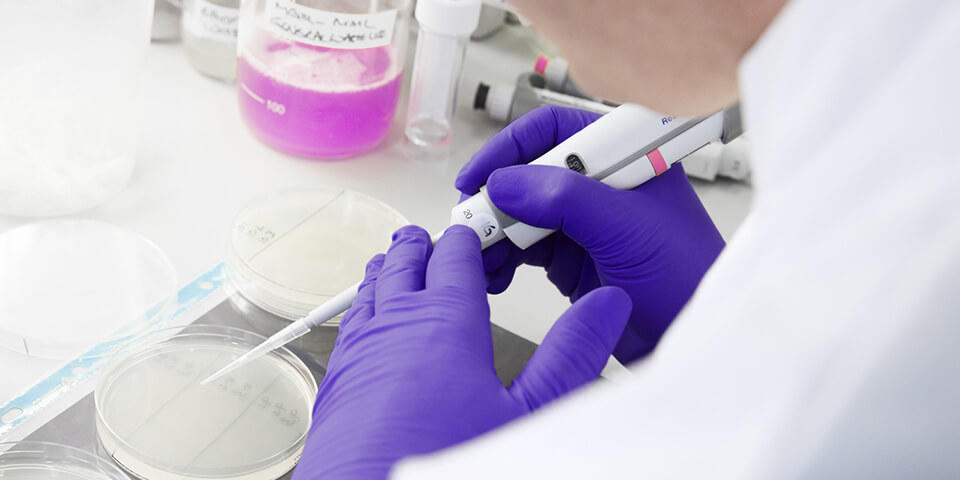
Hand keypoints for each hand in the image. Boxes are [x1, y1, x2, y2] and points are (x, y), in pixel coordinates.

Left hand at [292, 225, 630, 479]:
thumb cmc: (445, 464)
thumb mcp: (531, 413)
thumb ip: (572, 354)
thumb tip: (607, 306)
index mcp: (446, 320)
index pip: (456, 257)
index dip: (467, 236)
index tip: (476, 225)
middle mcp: (396, 324)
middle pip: (405, 266)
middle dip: (420, 246)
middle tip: (427, 235)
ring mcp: (360, 350)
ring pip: (372, 292)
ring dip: (386, 272)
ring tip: (393, 262)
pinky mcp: (338, 380)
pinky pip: (351, 326)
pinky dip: (363, 308)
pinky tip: (367, 322)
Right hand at [456, 106, 724, 362]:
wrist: (693, 335)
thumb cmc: (686, 276)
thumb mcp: (626, 229)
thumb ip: (565, 199)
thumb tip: (504, 182)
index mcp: (622, 158)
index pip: (555, 130)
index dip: (511, 147)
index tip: (479, 175)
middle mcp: (599, 184)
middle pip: (528, 172)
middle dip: (494, 197)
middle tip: (469, 223)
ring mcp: (582, 221)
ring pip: (520, 212)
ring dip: (493, 231)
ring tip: (478, 258)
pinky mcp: (570, 257)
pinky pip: (522, 247)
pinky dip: (502, 258)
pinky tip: (493, 275)